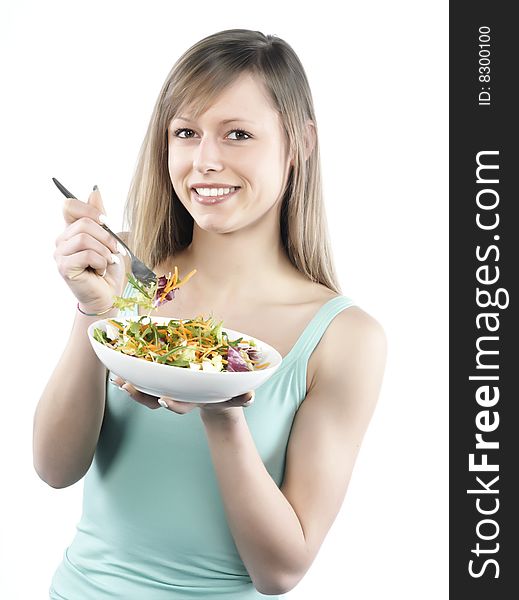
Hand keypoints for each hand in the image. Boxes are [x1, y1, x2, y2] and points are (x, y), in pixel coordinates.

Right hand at [53, 187, 124, 311]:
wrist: (109, 294)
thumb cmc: (108, 268)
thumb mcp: (108, 238)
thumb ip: (100, 217)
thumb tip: (94, 191)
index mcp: (71, 230)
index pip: (69, 206)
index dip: (90, 210)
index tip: (107, 223)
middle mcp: (62, 240)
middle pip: (84, 223)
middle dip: (106, 237)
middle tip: (114, 251)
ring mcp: (60, 254)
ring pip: (84, 238)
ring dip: (104, 251)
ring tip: (106, 262)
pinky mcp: (64, 267)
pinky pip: (86, 254)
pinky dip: (100, 262)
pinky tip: (100, 270)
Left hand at [110, 376, 254, 415]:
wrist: (216, 396)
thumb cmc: (226, 394)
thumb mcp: (237, 396)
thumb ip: (244, 397)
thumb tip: (251, 397)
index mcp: (193, 400)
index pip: (181, 405)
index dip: (172, 404)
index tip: (165, 400)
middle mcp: (177, 396)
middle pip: (155, 400)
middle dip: (140, 395)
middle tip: (127, 387)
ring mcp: (169, 389)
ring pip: (146, 392)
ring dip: (130, 386)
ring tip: (116, 378)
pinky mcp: (164, 381)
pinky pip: (145, 380)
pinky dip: (131, 375)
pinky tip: (117, 368)